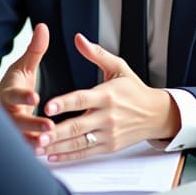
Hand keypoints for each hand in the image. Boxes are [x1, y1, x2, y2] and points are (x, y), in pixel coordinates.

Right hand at [0, 23, 54, 147]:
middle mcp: (6, 114)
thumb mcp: (23, 67)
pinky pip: (22, 150)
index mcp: (8, 93)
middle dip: (32, 125)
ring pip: (19, 138)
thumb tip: (43, 27)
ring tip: (46, 146)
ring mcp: (9, 130)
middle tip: (49, 128)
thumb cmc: (13, 85)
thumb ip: (35, 50)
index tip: (36, 97)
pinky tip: (45, 157)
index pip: (14, 95)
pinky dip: (31, 154)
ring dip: (32, 143)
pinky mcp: (14, 142)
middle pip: (17, 121)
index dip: (24, 96)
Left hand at [40, 33, 180, 160]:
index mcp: (107, 95)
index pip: (82, 99)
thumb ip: (96, 53)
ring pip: (79, 143)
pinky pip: (86, 153)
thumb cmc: (134, 89)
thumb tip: (79, 38)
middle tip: (38, 134)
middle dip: (56, 132)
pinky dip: (68, 156)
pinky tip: (53, 156)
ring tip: (39, 146)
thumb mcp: (119, 67)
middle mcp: (107, 116)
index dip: (64, 103)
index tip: (47, 106)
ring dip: (58, 146)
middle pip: (78, 126)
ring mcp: (108, 134)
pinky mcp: (109, 147)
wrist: (156, 114)